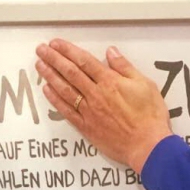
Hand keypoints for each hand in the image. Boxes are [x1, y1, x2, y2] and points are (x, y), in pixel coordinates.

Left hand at [35, 39, 172, 173]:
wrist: (147, 145)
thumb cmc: (150, 117)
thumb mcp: (144, 84)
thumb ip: (125, 67)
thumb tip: (111, 52)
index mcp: (110, 82)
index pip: (84, 61)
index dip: (68, 50)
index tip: (56, 43)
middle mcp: (96, 94)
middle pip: (70, 72)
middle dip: (54, 59)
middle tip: (41, 50)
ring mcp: (89, 111)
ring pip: (65, 90)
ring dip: (50, 76)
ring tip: (39, 66)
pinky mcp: (87, 127)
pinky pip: (67, 111)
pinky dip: (56, 100)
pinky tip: (47, 91)